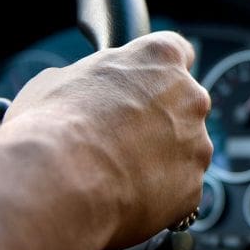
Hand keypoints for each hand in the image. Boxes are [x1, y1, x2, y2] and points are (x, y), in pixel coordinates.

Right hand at [3, 31, 212, 249]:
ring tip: (117, 174)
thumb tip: (83, 91)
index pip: (178, 51)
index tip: (147, 84)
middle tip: (122, 137)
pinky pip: (179, 189)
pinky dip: (158, 195)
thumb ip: (91, 79)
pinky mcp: (193, 188)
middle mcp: (190, 97)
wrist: (58, 182)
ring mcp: (196, 145)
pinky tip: (124, 198)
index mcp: (160, 58)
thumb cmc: (53, 124)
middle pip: (184, 104)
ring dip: (161, 159)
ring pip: (184, 150)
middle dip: (160, 119)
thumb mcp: (59, 79)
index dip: (158, 71)